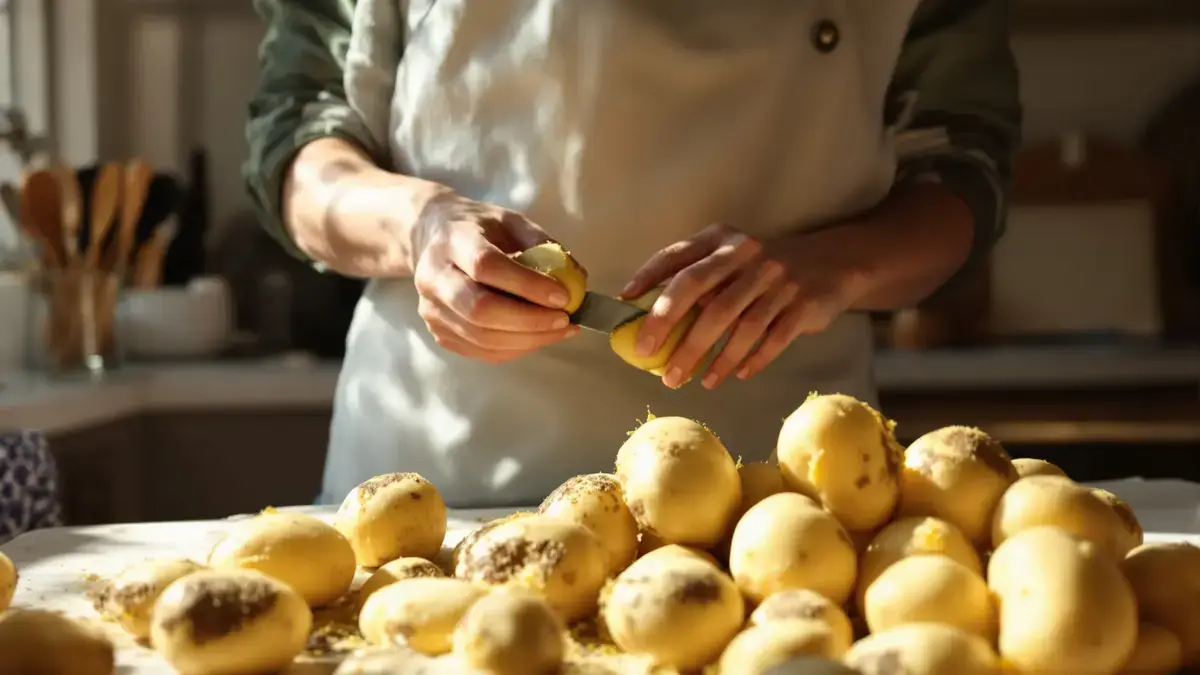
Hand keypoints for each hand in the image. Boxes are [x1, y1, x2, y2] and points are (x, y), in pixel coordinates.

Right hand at [412, 193, 579, 362]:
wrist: (431, 237)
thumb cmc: (479, 228)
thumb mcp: (511, 221)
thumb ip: (543, 245)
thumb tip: (577, 280)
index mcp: (453, 240)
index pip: (486, 267)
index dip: (527, 285)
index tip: (562, 296)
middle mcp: (434, 277)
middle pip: (479, 309)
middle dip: (529, 320)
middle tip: (564, 320)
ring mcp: (431, 309)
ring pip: (481, 337)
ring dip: (528, 340)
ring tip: (560, 330)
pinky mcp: (438, 332)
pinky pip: (480, 351)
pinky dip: (515, 349)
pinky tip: (538, 338)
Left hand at [620, 223, 856, 388]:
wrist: (832, 262)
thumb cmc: (764, 269)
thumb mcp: (731, 258)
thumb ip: (697, 278)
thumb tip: (649, 319)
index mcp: (722, 240)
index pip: (678, 256)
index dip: (649, 277)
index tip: (626, 302)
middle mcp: (747, 254)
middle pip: (700, 289)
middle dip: (670, 324)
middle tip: (650, 354)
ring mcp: (778, 279)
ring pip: (736, 322)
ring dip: (710, 355)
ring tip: (689, 379)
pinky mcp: (803, 304)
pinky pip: (773, 338)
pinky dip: (751, 359)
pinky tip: (733, 376)